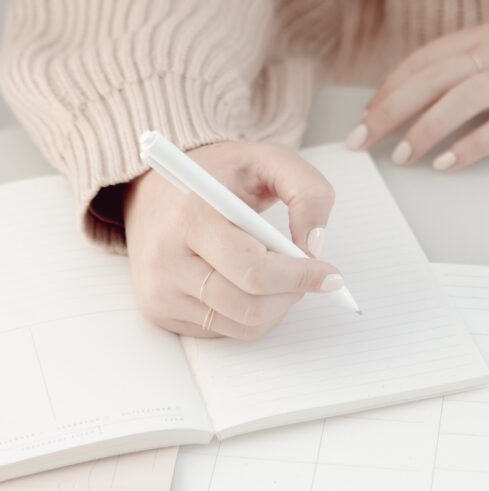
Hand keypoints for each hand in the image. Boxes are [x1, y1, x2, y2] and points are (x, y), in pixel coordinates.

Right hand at [124, 141, 343, 338]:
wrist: (156, 189)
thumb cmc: (217, 174)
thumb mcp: (270, 160)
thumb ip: (308, 192)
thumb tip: (315, 245)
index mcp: (191, 215)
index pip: (252, 269)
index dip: (299, 276)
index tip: (330, 275)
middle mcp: (166, 258)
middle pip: (249, 305)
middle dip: (293, 294)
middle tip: (310, 275)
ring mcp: (159, 289)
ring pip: (242, 325)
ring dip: (277, 307)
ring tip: (281, 275)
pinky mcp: (158, 310)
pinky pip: (224, 331)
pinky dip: (251, 313)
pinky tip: (249, 282)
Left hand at [346, 23, 488, 169]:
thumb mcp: (484, 85)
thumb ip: (445, 92)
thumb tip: (384, 121)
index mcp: (479, 39)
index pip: (421, 63)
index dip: (387, 94)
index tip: (361, 126)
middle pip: (436, 77)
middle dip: (394, 111)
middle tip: (366, 141)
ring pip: (468, 95)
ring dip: (429, 127)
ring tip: (405, 156)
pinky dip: (475, 143)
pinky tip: (449, 163)